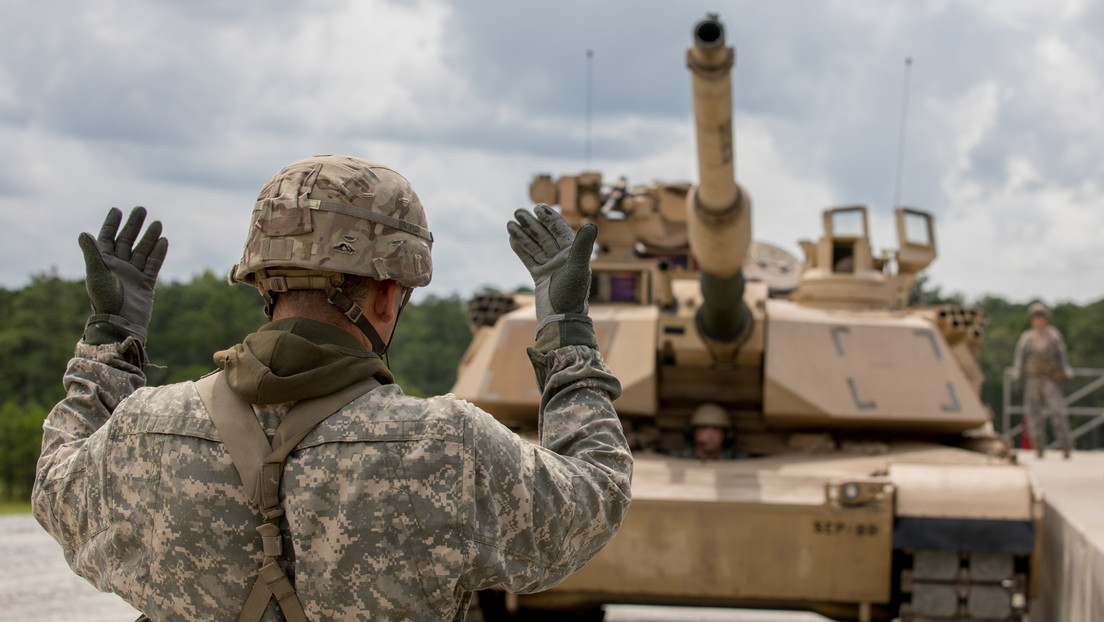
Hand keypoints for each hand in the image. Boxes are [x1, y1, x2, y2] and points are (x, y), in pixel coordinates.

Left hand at [79, 207, 167, 344]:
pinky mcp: (146, 283)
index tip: (117, 210)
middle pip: (127, 241)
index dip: (111, 224)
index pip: (107, 238)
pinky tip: (163, 241)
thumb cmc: (105, 300)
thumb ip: (92, 253)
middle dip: (134, 225)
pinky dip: (158, 253)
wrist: (121, 323)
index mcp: (103, 263)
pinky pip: (153, 265)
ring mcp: (133, 274)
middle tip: (141, 209)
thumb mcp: (96, 274)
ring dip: (149, 237)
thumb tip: (84, 233)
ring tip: (157, 223)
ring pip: (142, 251)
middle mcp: (118, 266)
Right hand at [507, 204, 596, 322]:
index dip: (549, 218)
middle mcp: (563, 259)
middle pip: (545, 236)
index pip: (560, 230)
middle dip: (532, 224)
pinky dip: (520, 249)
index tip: (538, 207)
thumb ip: (582, 245)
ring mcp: (551, 268)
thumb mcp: (577, 268)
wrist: (560, 319)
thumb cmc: (571, 294)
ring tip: (510, 223)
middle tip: (518, 212)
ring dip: (523, 234)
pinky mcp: (540, 278)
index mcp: (573, 254)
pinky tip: (511, 239)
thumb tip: (591, 224)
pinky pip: (529, 259)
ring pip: (535, 246)